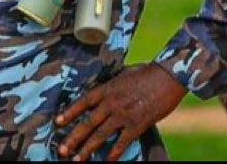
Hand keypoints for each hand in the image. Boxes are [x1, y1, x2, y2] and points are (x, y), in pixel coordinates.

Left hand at [55, 63, 186, 160]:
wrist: (168, 75)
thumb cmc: (149, 72)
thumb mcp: (126, 73)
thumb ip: (114, 85)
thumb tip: (107, 91)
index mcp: (108, 88)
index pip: (84, 102)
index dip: (70, 113)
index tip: (57, 122)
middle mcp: (112, 103)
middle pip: (88, 123)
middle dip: (73, 138)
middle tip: (61, 150)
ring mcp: (123, 115)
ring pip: (100, 135)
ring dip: (87, 150)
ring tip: (77, 160)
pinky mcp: (137, 125)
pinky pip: (122, 143)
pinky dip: (113, 154)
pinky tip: (106, 162)